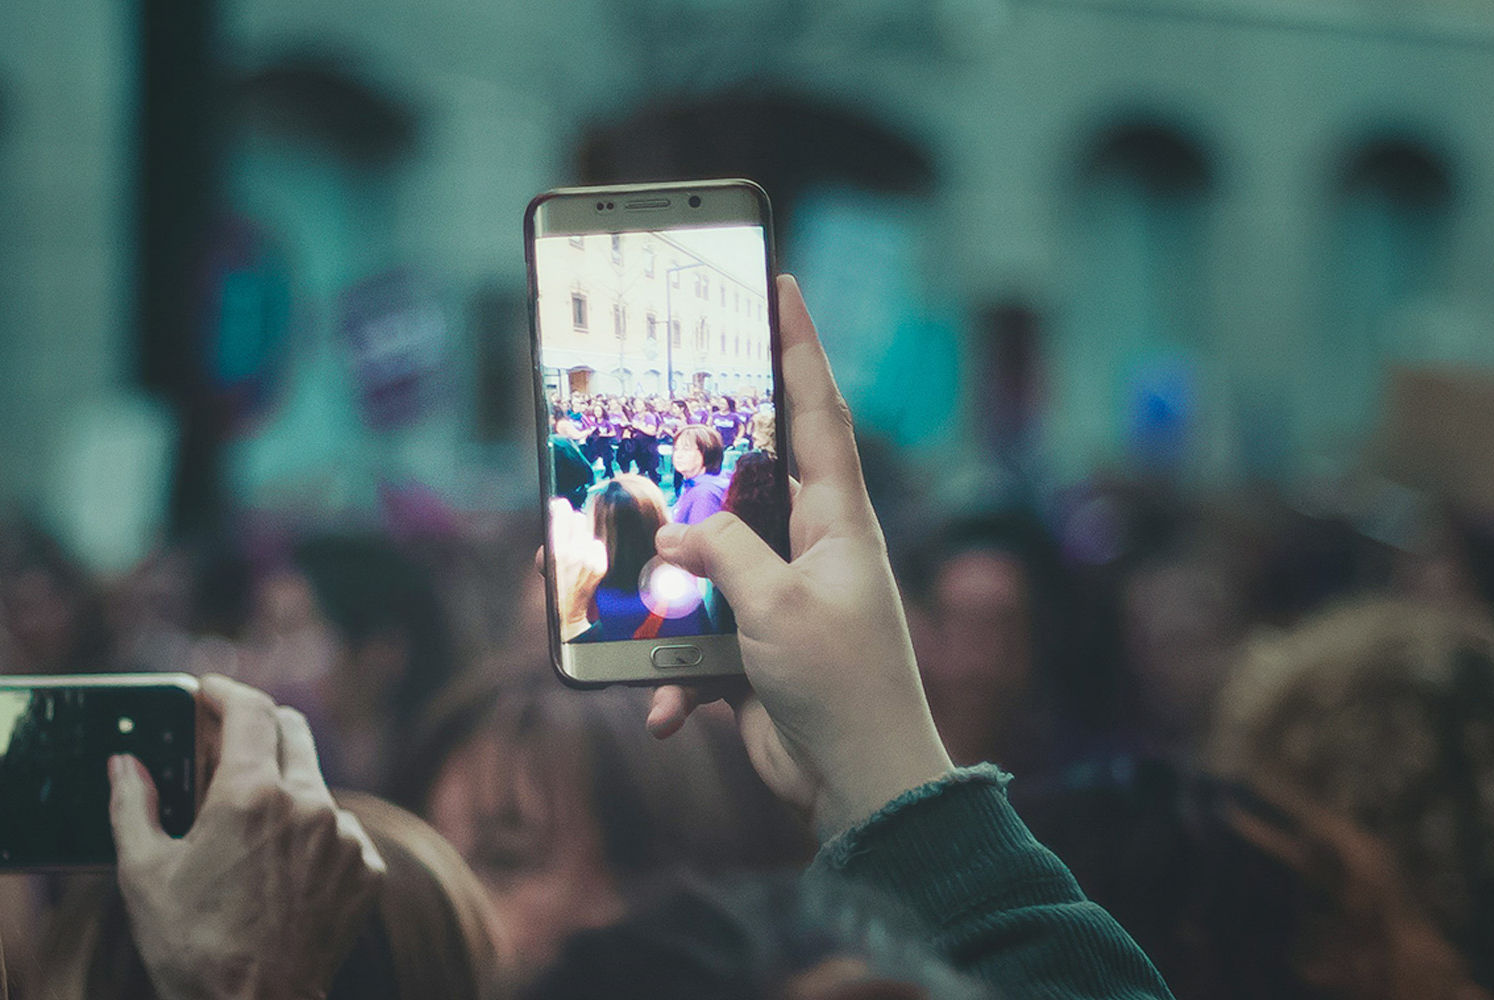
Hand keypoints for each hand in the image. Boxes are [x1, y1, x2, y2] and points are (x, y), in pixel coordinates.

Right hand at [112, 674, 386, 999]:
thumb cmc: (191, 947)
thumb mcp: (143, 872)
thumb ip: (131, 803)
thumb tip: (124, 763)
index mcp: (252, 794)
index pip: (249, 708)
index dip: (224, 690)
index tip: (206, 692)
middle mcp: (309, 806)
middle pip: (291, 731)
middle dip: (256, 727)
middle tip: (223, 743)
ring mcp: (344, 840)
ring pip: (315, 785)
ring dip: (283, 788)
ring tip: (245, 827)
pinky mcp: (365, 873)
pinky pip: (339, 832)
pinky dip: (310, 835)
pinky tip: (278, 869)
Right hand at [643, 274, 955, 840]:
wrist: (863, 788)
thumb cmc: (841, 685)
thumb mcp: (777, 604)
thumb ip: (722, 552)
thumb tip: (678, 534)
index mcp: (839, 519)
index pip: (817, 410)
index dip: (798, 345)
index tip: (780, 282)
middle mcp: (811, 550)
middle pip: (741, 487)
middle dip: (695, 476)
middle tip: (656, 429)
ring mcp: (781, 601)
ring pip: (702, 572)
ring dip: (667, 605)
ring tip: (631, 610)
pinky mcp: (754, 653)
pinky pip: (694, 647)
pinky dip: (673, 680)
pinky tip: (670, 711)